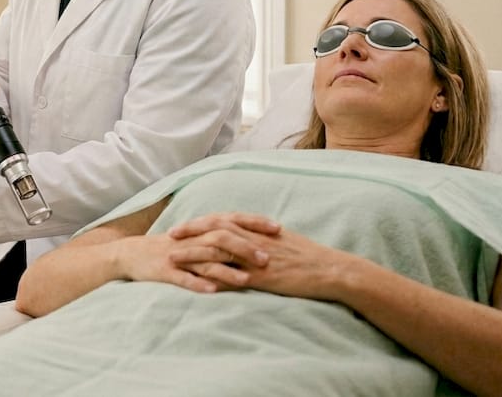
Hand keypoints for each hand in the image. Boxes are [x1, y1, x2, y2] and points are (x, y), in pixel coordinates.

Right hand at [116, 212, 278, 292]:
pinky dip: (198, 284)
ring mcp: (179, 255)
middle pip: (222, 239)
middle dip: (245, 248)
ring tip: (246, 281)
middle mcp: (193, 238)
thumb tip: (255, 238)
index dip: (255, 223)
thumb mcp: (197, 238)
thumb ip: (222, 237)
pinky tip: (212, 292)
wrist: (132, 254)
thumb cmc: (171, 247)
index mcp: (202, 229)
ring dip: (227, 270)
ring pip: (206, 260)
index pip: (233, 220)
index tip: (278, 228)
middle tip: (268, 259)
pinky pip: (183, 278)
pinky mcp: (165, 271)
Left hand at [169, 219, 358, 300]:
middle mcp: (254, 239)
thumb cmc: (310, 256)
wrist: (331, 270)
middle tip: (170, 235)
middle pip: (215, 229)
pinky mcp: (262, 276)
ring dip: (193, 253)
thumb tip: (248, 236)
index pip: (223, 220)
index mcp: (258, 229)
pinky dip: (213, 277)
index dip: (201, 222)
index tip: (183, 225)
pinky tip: (196, 282)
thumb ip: (261, 237)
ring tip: (173, 257)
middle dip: (190, 231)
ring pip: (217, 250)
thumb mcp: (283, 240)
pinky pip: (232, 275)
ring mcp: (256, 257)